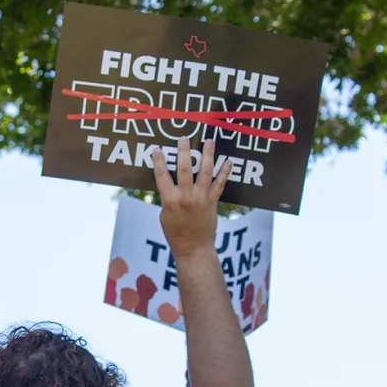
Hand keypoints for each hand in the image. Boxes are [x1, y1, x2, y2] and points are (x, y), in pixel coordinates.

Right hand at [153, 138, 231, 259]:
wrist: (193, 248)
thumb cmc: (175, 232)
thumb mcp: (164, 214)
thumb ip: (167, 197)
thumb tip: (170, 183)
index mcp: (169, 200)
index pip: (162, 175)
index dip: (158, 161)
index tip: (157, 149)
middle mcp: (185, 197)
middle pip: (185, 168)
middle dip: (184, 151)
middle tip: (184, 138)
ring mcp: (200, 198)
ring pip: (205, 172)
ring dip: (208, 155)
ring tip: (209, 141)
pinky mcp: (212, 202)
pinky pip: (220, 184)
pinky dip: (225, 172)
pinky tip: (228, 161)